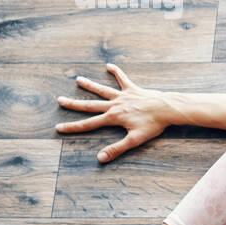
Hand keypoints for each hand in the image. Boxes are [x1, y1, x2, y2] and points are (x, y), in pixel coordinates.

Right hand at [56, 63, 172, 162]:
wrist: (167, 108)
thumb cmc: (153, 125)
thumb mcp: (134, 140)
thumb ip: (116, 149)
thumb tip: (100, 159)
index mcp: (113, 118)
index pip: (88, 124)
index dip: (72, 127)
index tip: (58, 127)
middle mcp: (115, 105)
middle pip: (90, 105)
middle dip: (73, 104)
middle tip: (59, 100)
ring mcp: (123, 96)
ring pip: (102, 90)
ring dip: (90, 85)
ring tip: (78, 79)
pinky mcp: (133, 89)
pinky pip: (123, 79)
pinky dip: (116, 72)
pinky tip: (109, 65)